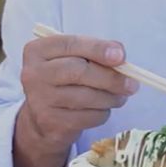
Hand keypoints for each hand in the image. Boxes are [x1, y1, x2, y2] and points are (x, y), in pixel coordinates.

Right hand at [18, 34, 137, 152]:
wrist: (43, 119)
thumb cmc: (65, 80)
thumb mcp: (75, 59)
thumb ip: (96, 52)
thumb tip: (120, 54)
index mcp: (38, 50)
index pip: (71, 44)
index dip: (98, 49)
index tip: (121, 56)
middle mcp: (33, 74)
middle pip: (79, 71)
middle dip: (111, 77)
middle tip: (132, 84)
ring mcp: (39, 99)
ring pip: (87, 96)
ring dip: (111, 97)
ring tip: (120, 97)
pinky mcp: (50, 122)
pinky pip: (88, 116)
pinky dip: (102, 113)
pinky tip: (101, 109)